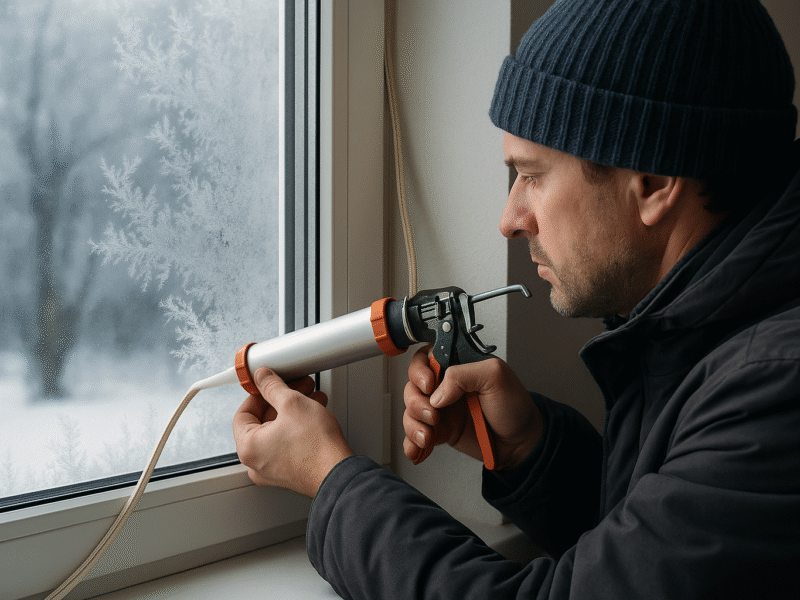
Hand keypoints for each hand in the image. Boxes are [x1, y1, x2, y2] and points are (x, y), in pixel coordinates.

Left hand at [232, 368, 352, 497]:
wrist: (339, 473)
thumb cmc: (316, 447)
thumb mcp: (292, 403)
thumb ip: (272, 386)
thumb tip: (263, 378)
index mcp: (248, 448)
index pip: (243, 413)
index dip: (258, 394)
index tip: (269, 385)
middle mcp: (257, 463)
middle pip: (262, 422)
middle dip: (282, 400)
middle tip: (295, 387)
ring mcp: (273, 471)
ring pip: (278, 432)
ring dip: (293, 411)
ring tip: (311, 398)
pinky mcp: (290, 473)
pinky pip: (287, 444)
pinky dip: (298, 428)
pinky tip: (314, 414)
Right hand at [403, 347, 542, 469]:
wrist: (520, 442)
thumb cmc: (514, 406)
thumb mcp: (495, 377)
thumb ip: (463, 375)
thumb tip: (437, 393)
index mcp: (457, 367)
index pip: (425, 359)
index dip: (419, 371)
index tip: (429, 384)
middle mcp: (445, 387)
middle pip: (412, 387)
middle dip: (416, 402)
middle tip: (434, 414)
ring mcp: (441, 410)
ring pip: (411, 412)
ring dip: (414, 424)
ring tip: (428, 435)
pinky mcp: (440, 431)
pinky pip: (416, 435)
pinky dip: (412, 444)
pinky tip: (418, 450)